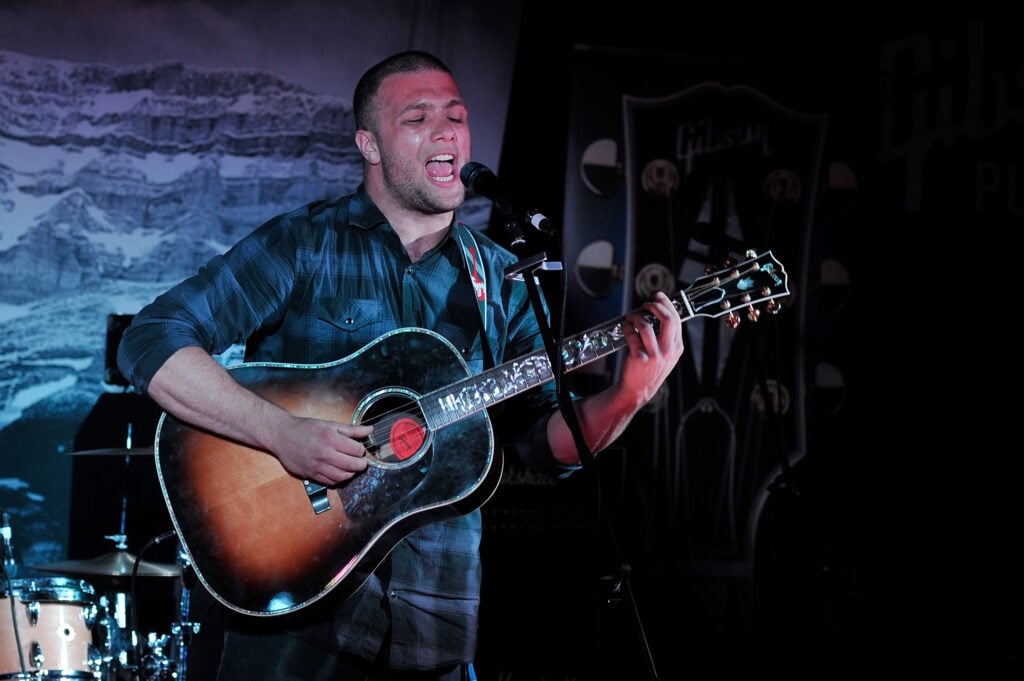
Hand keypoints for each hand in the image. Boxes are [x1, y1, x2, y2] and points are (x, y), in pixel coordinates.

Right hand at [271, 416, 373, 485]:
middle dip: (361, 464)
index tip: (360, 449)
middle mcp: (325, 454)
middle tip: (361, 460)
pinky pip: (330, 482)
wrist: (282, 435)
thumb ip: (352, 429)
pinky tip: (339, 472)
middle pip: (352, 465)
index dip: (361, 450)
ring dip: (351, 473)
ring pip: (342, 477)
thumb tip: (369, 430)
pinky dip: (338, 479)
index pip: (356, 450)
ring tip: (351, 466)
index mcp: (331, 439)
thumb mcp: (329, 424)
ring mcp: (317, 466)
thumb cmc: (304, 428)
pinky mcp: (311, 474)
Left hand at [618, 291, 683, 406]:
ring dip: (636, 316)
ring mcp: (654, 355)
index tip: (658, 297)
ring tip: (631, 316)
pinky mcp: (639, 357)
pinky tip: (625, 326)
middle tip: (646, 304)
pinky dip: (626, 327)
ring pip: (646, 325)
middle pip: (667, 319)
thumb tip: (660, 312)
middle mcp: (668, 351)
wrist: (638, 391)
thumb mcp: (667, 356)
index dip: (667, 304)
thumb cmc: (650, 370)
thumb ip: (667, 337)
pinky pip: (631, 334)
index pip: (676, 319)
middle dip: (655, 306)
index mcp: (677, 348)